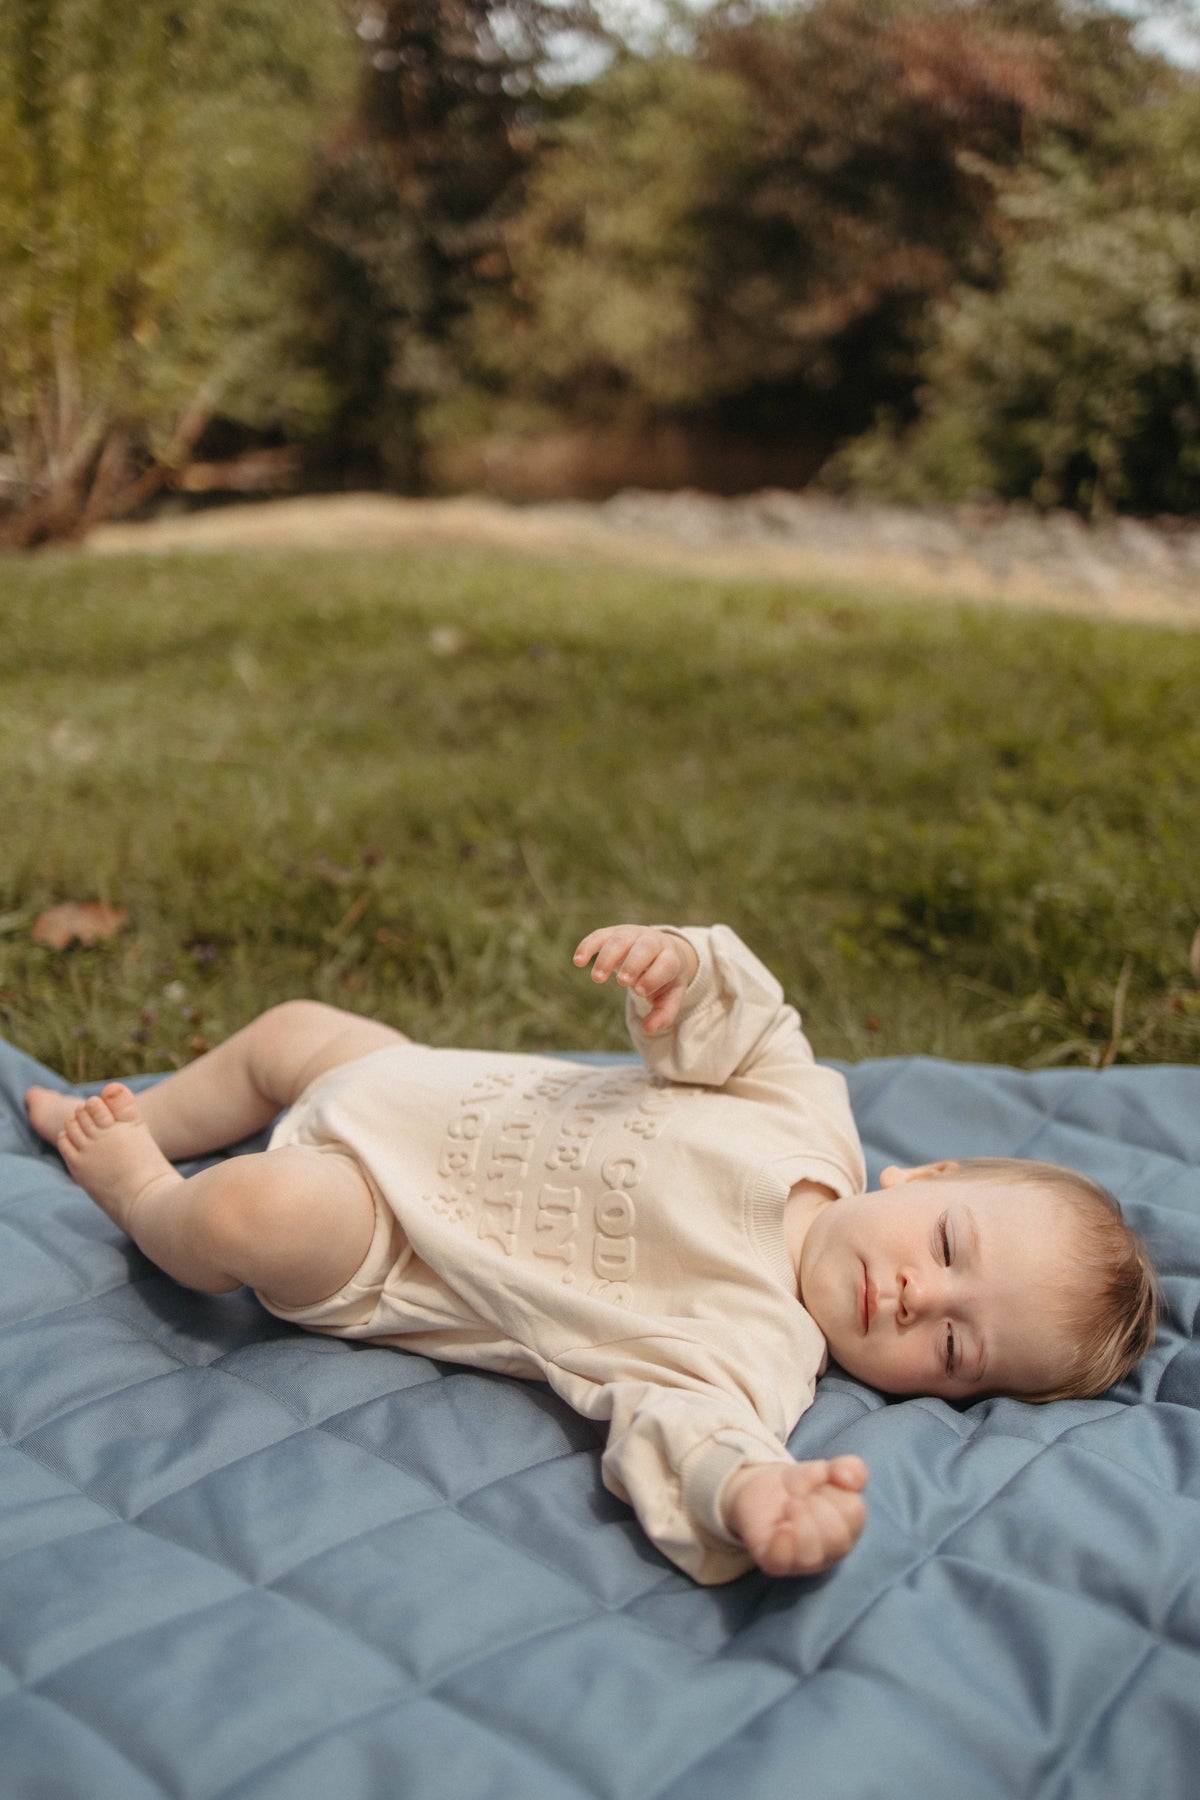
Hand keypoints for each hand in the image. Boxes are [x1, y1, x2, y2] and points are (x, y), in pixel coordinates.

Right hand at [573, 925, 698, 1033]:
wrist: (662, 949)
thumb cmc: (665, 978)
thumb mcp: (669, 996)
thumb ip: (663, 1014)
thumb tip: (648, 1029)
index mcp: (670, 957)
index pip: (666, 964)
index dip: (654, 977)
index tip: (640, 991)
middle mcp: (653, 942)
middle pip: (644, 947)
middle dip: (633, 963)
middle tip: (621, 982)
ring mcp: (633, 934)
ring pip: (620, 939)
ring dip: (607, 957)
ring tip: (597, 978)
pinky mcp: (614, 932)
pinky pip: (600, 935)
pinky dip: (588, 946)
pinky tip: (578, 961)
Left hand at [724, 1456, 867, 1577]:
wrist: (764, 1490)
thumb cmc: (803, 1486)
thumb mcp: (827, 1470)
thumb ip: (850, 1469)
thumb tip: (849, 1478)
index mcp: (849, 1529)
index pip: (853, 1511)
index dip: (833, 1491)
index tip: (819, 1486)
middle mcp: (831, 1552)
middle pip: (835, 1537)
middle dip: (816, 1505)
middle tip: (801, 1497)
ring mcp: (803, 1562)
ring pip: (811, 1555)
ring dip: (800, 1520)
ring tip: (789, 1506)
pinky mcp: (775, 1562)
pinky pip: (781, 1562)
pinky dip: (783, 1542)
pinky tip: (782, 1526)